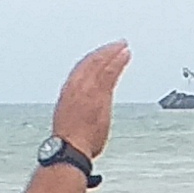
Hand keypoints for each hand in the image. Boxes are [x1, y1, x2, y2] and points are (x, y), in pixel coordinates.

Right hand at [52, 42, 131, 159]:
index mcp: (68, 91)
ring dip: (113, 53)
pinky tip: (125, 56)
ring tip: (123, 48)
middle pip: (92, 62)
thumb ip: (81, 110)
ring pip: (102, 63)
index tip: (102, 55)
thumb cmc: (71, 141)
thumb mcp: (71, 120)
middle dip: (105, 52)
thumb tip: (89, 113)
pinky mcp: (100, 93)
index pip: (82, 69)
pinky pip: (110, 72)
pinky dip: (117, 62)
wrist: (70, 147)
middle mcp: (76, 86)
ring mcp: (88, 88)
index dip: (93, 59)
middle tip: (117, 45)